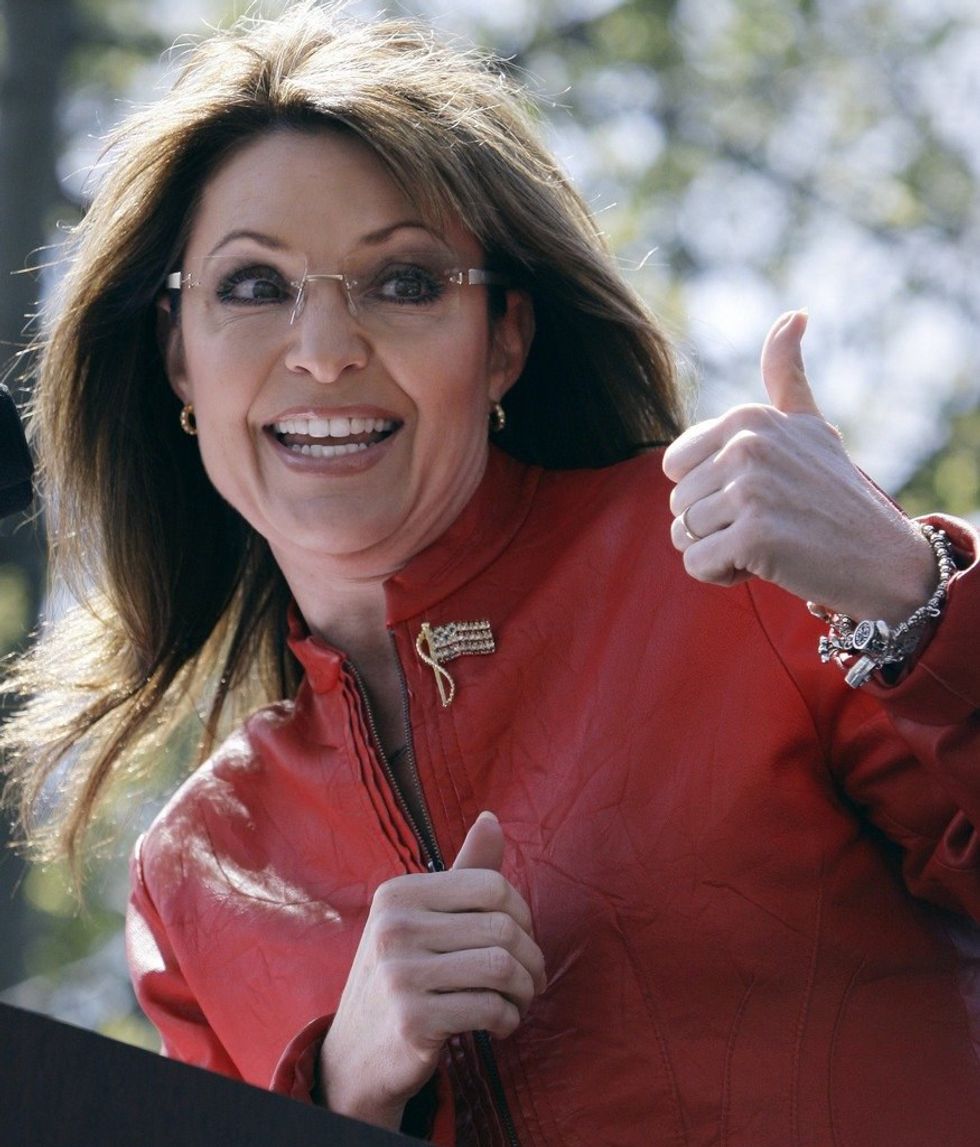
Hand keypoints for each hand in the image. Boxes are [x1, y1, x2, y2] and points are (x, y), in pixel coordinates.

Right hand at [318, 811, 545, 1130]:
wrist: (355, 1056)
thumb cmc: (401, 976)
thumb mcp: (422, 919)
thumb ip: (463, 871)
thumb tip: (491, 818)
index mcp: (398, 894)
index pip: (491, 885)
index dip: (522, 914)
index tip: (522, 940)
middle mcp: (393, 927)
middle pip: (502, 927)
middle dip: (531, 957)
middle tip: (531, 980)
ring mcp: (399, 974)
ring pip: (501, 967)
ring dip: (524, 990)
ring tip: (519, 1000)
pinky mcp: (413, 1020)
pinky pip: (490, 1008)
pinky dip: (508, 1019)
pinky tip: (500, 1024)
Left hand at [662, 311, 936, 622]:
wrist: (882, 557)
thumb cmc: (834, 494)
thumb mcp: (809, 425)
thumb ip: (786, 376)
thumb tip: (794, 314)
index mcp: (746, 418)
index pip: (675, 466)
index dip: (707, 491)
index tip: (756, 494)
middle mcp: (746, 445)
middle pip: (677, 503)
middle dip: (712, 524)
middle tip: (767, 522)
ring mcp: (750, 489)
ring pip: (681, 534)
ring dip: (717, 551)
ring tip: (767, 542)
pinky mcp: (754, 534)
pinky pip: (696, 563)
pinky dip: (721, 574)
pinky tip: (762, 565)